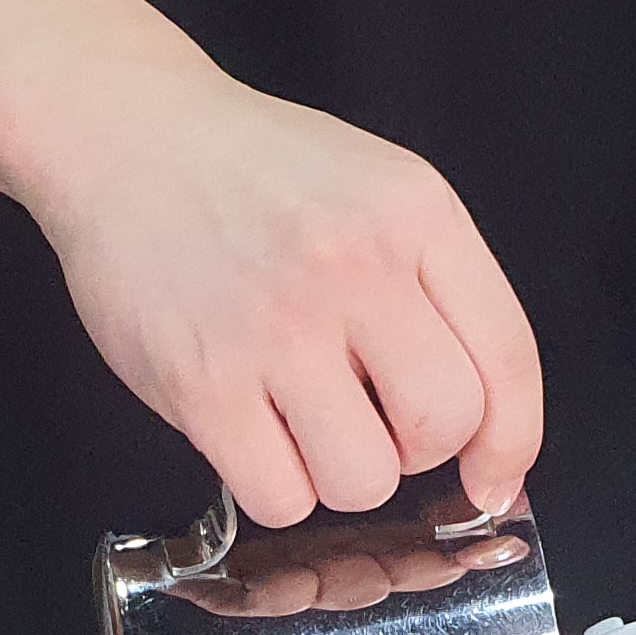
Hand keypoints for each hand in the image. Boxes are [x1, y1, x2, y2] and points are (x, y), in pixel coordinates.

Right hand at [21, 66, 542, 528]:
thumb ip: (442, 294)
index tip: (491, 476)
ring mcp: (276, 327)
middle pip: (441, 429)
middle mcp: (354, 267)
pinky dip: (274, 488)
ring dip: (340, 475)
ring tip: (302, 420)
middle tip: (373, 418)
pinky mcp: (202, 382)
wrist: (125, 136)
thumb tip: (492, 447)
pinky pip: (280, 498)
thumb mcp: (380, 192)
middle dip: (416, 450)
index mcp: (416, 216)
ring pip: (362, 480)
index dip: (510, 442)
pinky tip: (254, 434)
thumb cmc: (257, 175)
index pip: (508, 360)